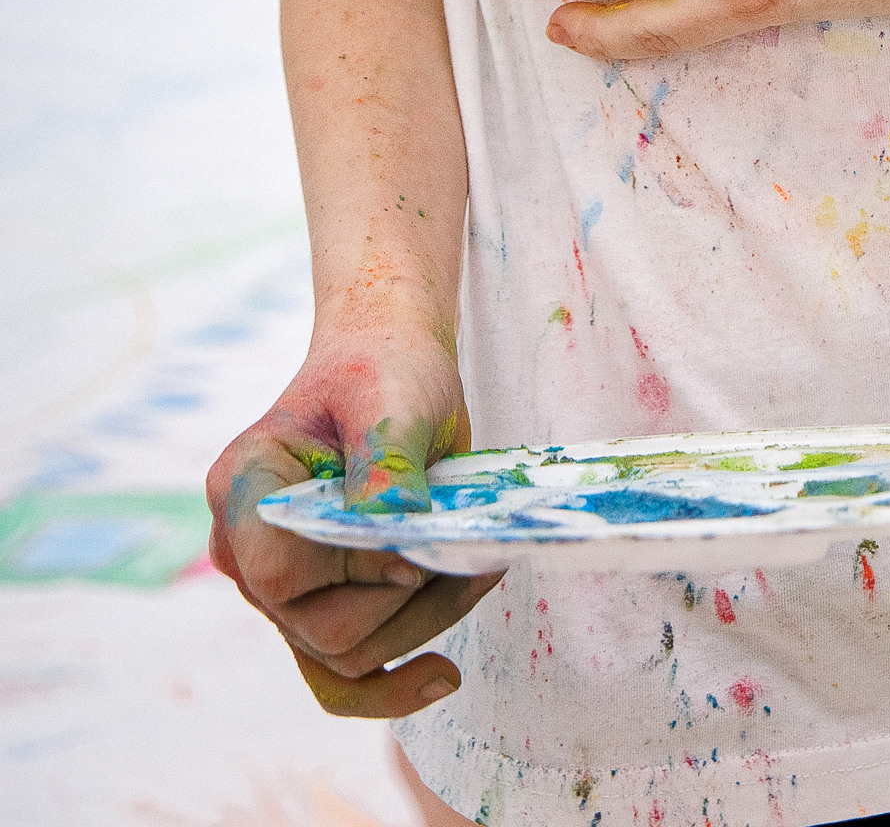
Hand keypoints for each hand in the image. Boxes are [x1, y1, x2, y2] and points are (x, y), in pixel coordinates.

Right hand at [206, 321, 497, 719]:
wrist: (389, 370)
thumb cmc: (384, 372)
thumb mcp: (392, 399)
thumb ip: (387, 463)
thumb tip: (397, 538)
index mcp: (243, 487)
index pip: (281, 573)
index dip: (357, 569)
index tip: (418, 533)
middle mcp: (245, 550)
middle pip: (322, 629)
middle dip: (408, 599)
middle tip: (470, 550)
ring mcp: (278, 588)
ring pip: (345, 658)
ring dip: (424, 623)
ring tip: (477, 570)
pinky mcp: (319, 606)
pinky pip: (341, 680)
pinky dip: (391, 688)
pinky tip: (442, 676)